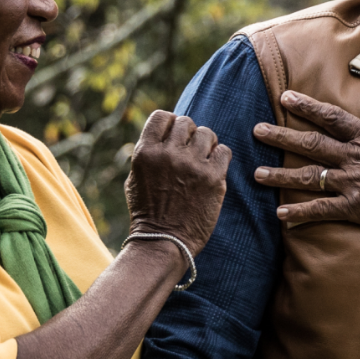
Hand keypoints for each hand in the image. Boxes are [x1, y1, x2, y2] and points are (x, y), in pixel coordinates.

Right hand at [125, 111, 231, 255]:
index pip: (162, 116)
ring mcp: (191, 165)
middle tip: (189, 152)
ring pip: (207, 133)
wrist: (163, 242)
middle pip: (187, 122)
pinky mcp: (213, 178)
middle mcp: (168, 154)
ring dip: (206, 145)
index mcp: (145, 152)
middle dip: (189, 135)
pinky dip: (220, 158)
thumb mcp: (135, 177)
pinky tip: (212, 170)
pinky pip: (224, 151)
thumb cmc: (147, 211)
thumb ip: (149, 152)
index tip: (174, 137)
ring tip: (201, 161)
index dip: (170, 123)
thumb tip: (166, 132)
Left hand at [252, 83, 359, 231]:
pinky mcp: (358, 208)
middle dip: (281, 137)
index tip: (284, 98)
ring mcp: (354, 183)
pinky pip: (323, 210)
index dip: (305, 107)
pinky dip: (301, 214)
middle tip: (256, 131)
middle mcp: (355, 157)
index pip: (330, 117)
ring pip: (310, 177)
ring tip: (257, 175)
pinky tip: (281, 216)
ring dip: (281, 177)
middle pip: (311, 144)